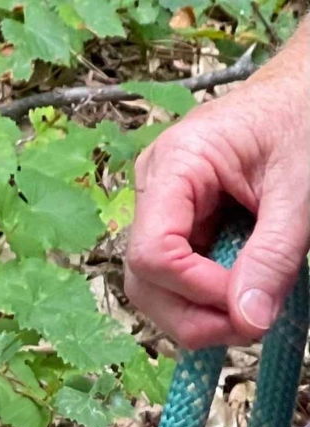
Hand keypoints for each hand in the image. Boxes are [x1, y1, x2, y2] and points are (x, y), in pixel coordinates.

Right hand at [124, 18, 309, 347]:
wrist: (305, 89)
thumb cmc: (302, 115)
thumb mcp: (298, 187)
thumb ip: (273, 255)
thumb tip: (249, 320)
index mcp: (175, 164)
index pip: (152, 253)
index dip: (195, 290)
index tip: (245, 304)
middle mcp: (155, 190)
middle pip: (145, 283)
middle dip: (194, 316)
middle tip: (251, 324)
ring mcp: (164, 212)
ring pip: (157, 292)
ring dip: (201, 315)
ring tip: (252, 310)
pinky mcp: (181, 227)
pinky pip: (179, 281)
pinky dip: (209, 300)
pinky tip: (243, 292)